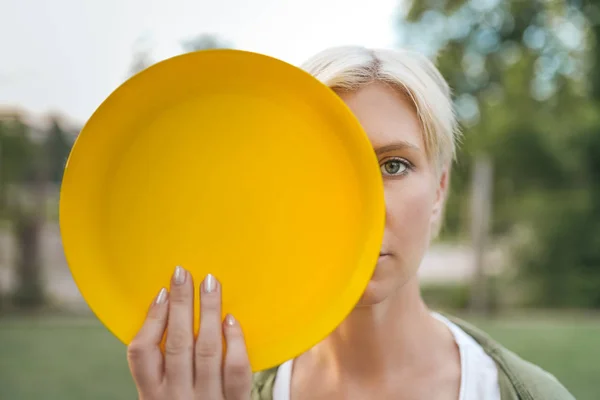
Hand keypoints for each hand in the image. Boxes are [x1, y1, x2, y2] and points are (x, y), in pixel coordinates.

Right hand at [127, 266, 251, 399]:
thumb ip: (160, 374)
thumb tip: (163, 318)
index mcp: (152, 397)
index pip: (141, 353)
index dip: (151, 319)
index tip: (162, 292)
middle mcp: (176, 399)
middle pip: (177, 342)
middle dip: (181, 303)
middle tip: (184, 271)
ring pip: (206, 348)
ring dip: (208, 311)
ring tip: (210, 283)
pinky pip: (237, 370)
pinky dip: (235, 342)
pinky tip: (231, 319)